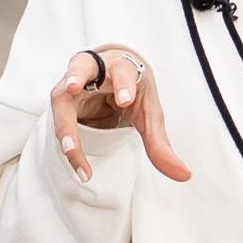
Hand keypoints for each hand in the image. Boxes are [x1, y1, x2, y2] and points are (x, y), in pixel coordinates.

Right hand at [51, 45, 192, 185]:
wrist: (113, 80)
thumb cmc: (132, 93)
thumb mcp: (149, 114)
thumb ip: (160, 145)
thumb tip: (184, 176)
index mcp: (122, 67)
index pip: (123, 70)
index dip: (123, 84)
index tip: (125, 101)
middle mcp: (94, 70)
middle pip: (82, 66)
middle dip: (76, 76)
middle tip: (72, 87)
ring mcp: (72, 82)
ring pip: (61, 94)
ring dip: (63, 121)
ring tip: (67, 148)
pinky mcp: (61, 98)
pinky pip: (58, 117)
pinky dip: (65, 138)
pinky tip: (73, 159)